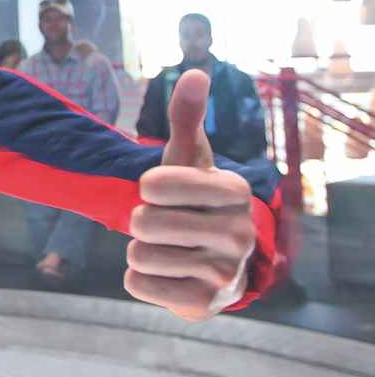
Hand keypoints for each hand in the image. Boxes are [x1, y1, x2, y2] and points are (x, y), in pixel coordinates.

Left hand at [128, 70, 255, 321]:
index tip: (157, 189)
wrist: (213, 261)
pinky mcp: (203, 304)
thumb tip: (194, 71)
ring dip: (138, 249)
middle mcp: (240, 233)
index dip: (147, 186)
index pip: (159, 184)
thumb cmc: (192, 198)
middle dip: (139, 222)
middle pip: (143, 222)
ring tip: (164, 247)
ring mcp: (225, 272)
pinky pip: (136, 284)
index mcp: (234, 190)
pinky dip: (138, 278)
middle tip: (160, 223)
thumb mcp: (188, 157)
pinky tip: (164, 273)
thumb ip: (186, 117)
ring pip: (137, 254)